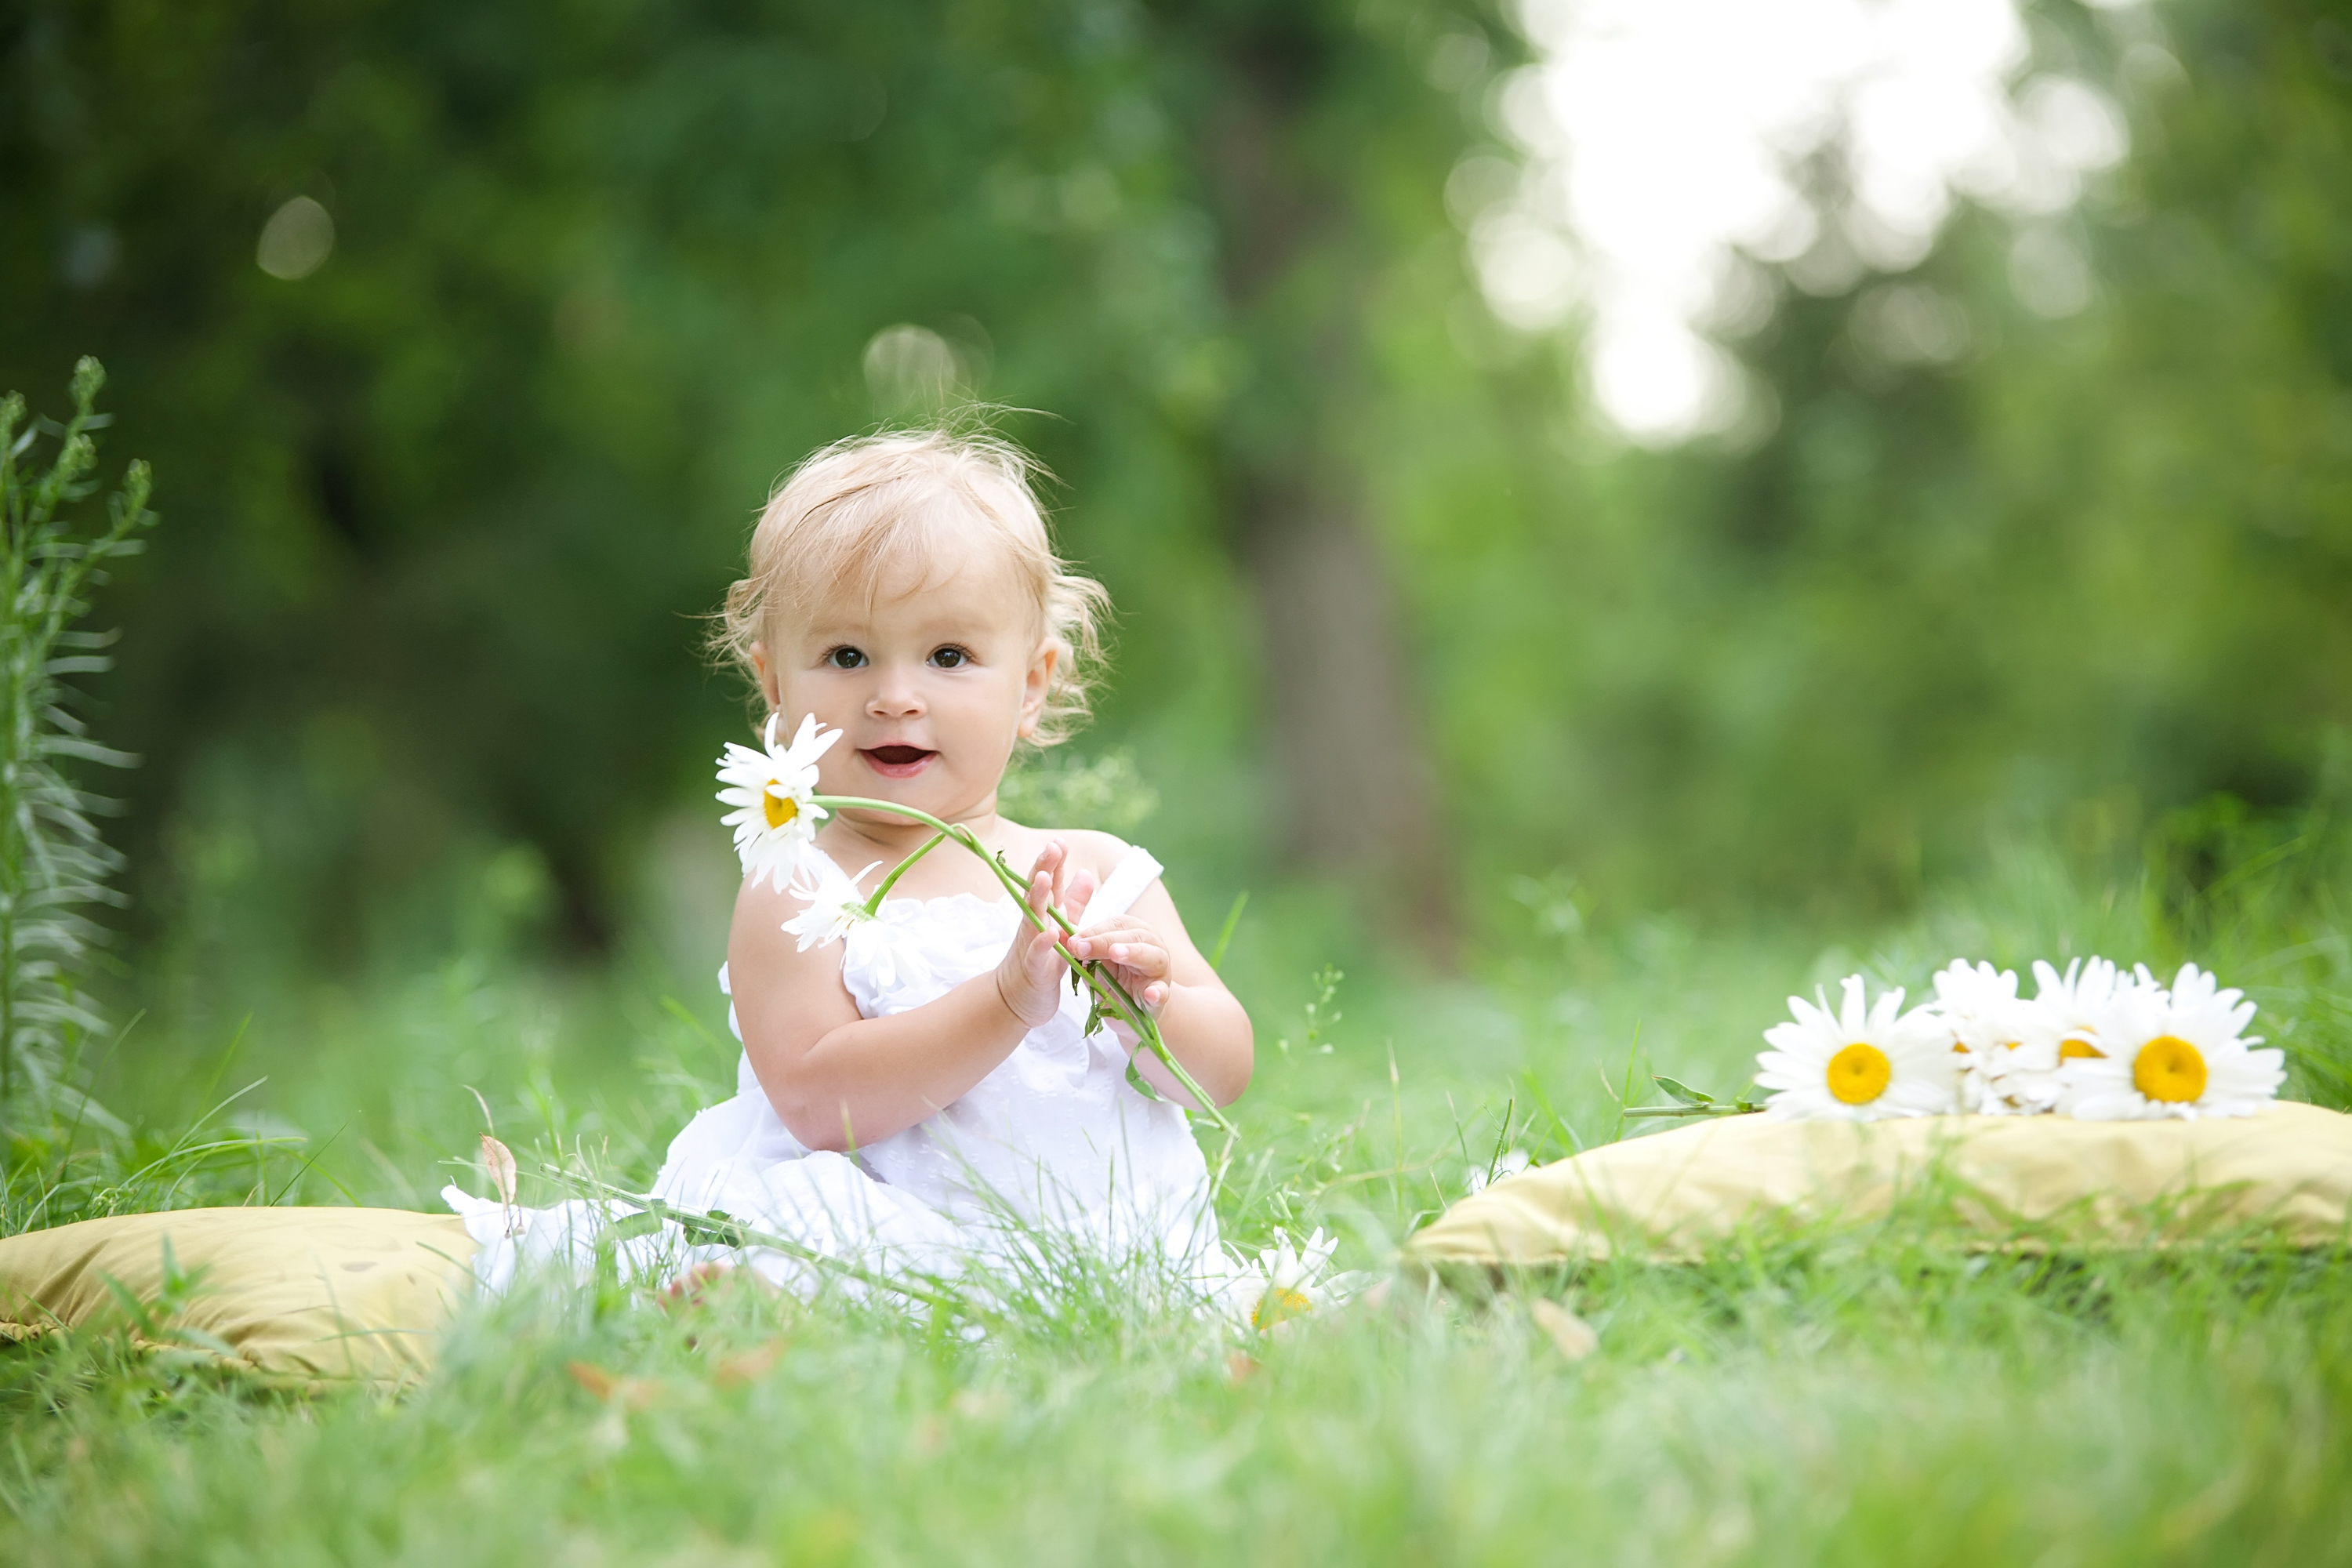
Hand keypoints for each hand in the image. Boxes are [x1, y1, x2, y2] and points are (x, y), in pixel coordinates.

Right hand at [994, 840, 1097, 1028]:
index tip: (1059, 841)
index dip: (1053, 862)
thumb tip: (1084, 872)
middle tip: (1052, 846)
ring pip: (1033, 917)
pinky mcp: (1033, 968)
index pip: (1047, 882)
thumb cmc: (1042, 960)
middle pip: (1037, 892)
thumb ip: (1073, 902)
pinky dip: (1043, 942)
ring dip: (1038, 897)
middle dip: (1044, 868)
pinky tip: (1051, 932)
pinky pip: (1037, 953)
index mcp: (1043, 913)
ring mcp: (1031, 945)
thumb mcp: (1061, 927)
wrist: (1018, 999)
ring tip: (1045, 878)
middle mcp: (1034, 924)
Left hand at [1061, 913, 1172, 1013]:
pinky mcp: (1161, 994)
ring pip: (1152, 956)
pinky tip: (1150, 994)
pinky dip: (1157, 992)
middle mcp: (1151, 944)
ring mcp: (1159, 969)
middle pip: (1132, 936)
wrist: (1130, 1011)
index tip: (1072, 942)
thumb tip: (1058, 932)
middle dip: (1106, 941)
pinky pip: (1162, 992)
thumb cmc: (1113, 980)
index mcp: (1133, 932)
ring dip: (1133, 953)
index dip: (1093, 932)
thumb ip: (1081, 948)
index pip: (1115, 925)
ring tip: (1117, 954)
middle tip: (1084, 948)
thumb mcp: (1094, 963)